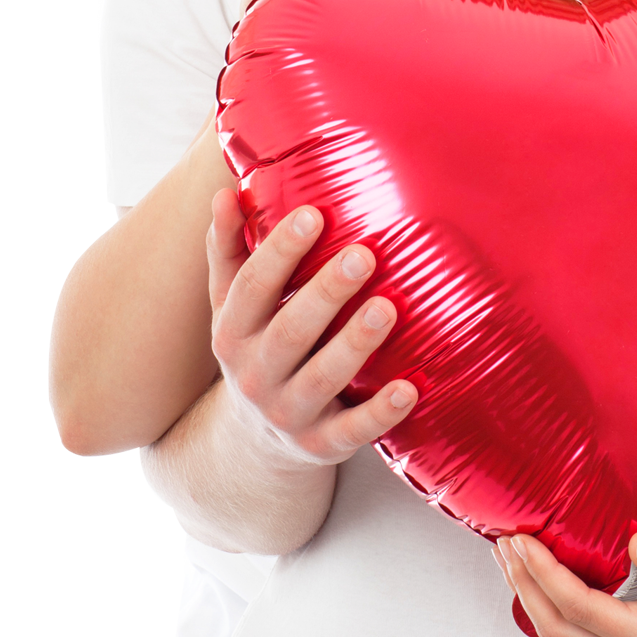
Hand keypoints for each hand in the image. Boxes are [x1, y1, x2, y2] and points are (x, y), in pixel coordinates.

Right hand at [206, 188, 415, 466]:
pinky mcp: (322, 445)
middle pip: (291, 330)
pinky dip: (381, 412)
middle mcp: (254, 374)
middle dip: (327, 292)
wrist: (252, 443)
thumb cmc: (257, 347)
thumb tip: (225, 192)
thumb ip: (229, 249)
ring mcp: (288, 413)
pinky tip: (411, 388)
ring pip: (322, 378)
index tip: (314, 215)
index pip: (253, 286)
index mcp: (233, 332)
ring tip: (387, 308)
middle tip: (364, 254)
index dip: (281, 251)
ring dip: (354, 344)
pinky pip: (352, 431)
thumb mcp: (231, 304)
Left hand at [492, 528, 636, 636]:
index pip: (582, 608)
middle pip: (558, 626)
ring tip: (508, 552)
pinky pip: (567, 631)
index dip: (546, 575)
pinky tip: (532, 570)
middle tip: (505, 542)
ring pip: (557, 633)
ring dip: (528, 592)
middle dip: (525, 583)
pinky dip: (544, 600)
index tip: (522, 540)